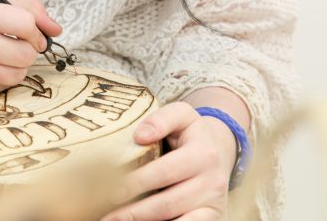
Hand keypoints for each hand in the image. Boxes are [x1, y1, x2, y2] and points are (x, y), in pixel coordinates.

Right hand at [0, 0, 61, 96]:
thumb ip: (26, 9)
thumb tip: (56, 29)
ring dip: (17, 66)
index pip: (25, 23)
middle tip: (18, 44)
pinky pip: (2, 87)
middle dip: (29, 50)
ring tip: (3, 55)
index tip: (30, 32)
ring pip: (17, 75)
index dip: (35, 29)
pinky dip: (2, 78)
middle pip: (25, 54)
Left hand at [101, 102, 235, 220]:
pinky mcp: (213, 217)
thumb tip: (140, 137)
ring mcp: (214, 203)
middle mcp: (212, 182)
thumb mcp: (181, 115)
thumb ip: (161, 119)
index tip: (111, 191)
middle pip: (167, 203)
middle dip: (134, 212)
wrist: (219, 152)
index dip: (136, 183)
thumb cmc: (190, 134)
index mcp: (203, 154)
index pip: (164, 172)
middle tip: (108, 215)